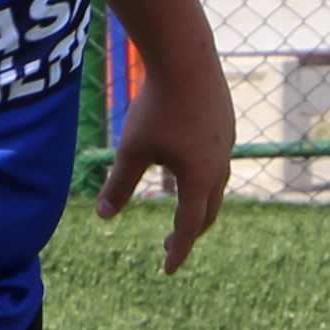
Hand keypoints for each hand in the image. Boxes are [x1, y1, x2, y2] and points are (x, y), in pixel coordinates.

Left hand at [96, 56, 232, 272]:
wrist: (186, 60)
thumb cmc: (156, 107)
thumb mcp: (132, 150)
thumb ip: (119, 184)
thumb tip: (102, 216)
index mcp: (198, 179)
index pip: (189, 226)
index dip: (178, 250)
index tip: (168, 270)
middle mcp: (218, 166)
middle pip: (209, 211)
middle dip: (191, 231)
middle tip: (170, 242)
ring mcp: (226, 144)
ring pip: (216, 185)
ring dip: (199, 202)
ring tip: (179, 205)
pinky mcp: (226, 124)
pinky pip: (217, 161)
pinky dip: (202, 175)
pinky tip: (185, 164)